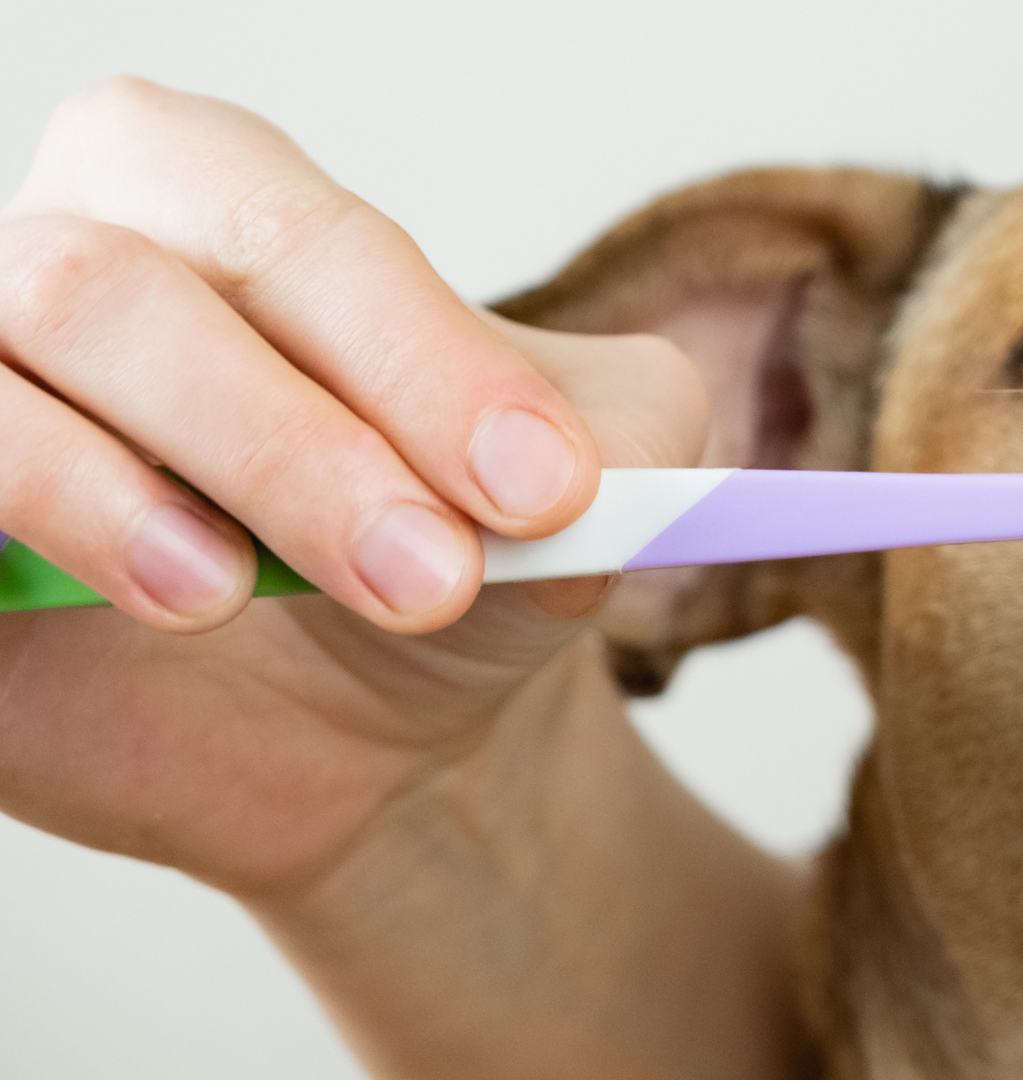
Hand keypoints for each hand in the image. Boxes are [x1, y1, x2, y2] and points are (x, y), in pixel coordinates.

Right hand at [0, 80, 799, 1079]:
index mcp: (206, 191)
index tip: (547, 490)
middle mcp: (58, 260)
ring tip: (239, 595)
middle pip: (116, 291)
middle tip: (433, 577)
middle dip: (290, 441)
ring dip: (129, 495)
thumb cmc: (452, 537)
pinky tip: (152, 602)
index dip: (416, 357)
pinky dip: (34, 536)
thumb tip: (575, 477)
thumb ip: (613, 441)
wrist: (383, 719)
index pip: (290, 233)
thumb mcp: (589, 476)